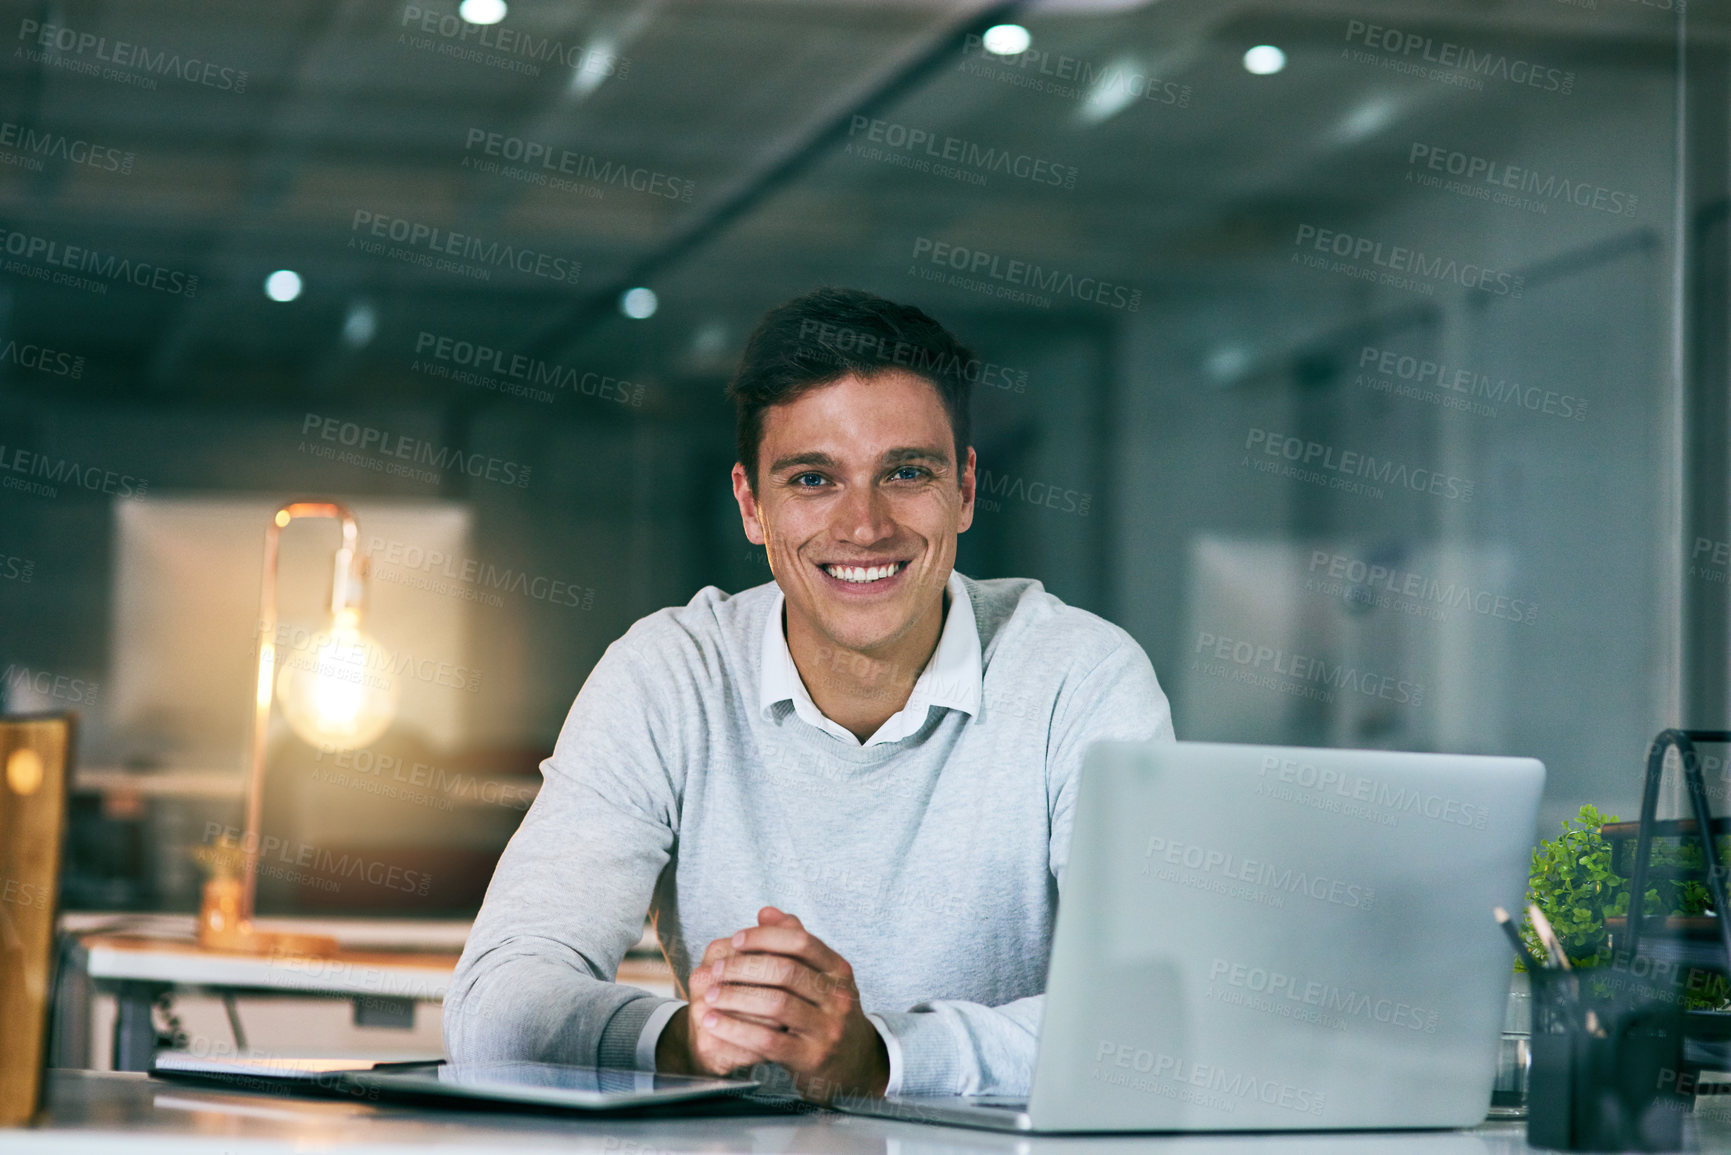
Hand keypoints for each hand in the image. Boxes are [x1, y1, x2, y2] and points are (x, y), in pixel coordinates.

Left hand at [667, 907, 889, 1100]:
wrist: (854, 1064)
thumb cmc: (827, 1014)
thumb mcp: (820, 977)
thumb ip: (794, 944)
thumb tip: (765, 912)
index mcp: (839, 971)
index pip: (801, 942)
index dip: (765, 937)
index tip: (736, 940)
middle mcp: (839, 998)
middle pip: (786, 971)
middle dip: (744, 967)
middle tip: (716, 969)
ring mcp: (828, 1029)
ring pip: (776, 1004)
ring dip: (736, 997)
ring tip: (711, 995)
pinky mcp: (812, 1058)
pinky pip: (768, 1040)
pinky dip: (736, 1029)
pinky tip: (715, 1023)